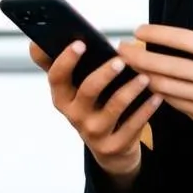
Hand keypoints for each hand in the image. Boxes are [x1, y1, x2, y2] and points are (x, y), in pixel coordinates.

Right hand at [30, 41, 161, 179]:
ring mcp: (94, 132)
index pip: (57, 78)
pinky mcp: (113, 146)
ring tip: (145, 76)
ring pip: (114, 107)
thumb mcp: (73, 90)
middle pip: (87, 91)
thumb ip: (57, 65)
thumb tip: (35, 43)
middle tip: (120, 60)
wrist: (109, 149)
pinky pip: (132, 126)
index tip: (81, 43)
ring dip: (130, 89)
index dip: (66, 60)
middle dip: (104, 74)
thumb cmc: (91, 107)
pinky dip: (146, 109)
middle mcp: (75, 116)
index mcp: (62, 98)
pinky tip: (157, 96)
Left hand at [117, 25, 192, 150]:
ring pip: (170, 92)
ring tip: (132, 70)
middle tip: (121, 51)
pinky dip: (167, 97)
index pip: (184, 41)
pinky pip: (183, 108)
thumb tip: (190, 41)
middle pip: (168, 69)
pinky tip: (156, 88)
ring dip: (147, 79)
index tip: (138, 30)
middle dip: (139, 59)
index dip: (157, 35)